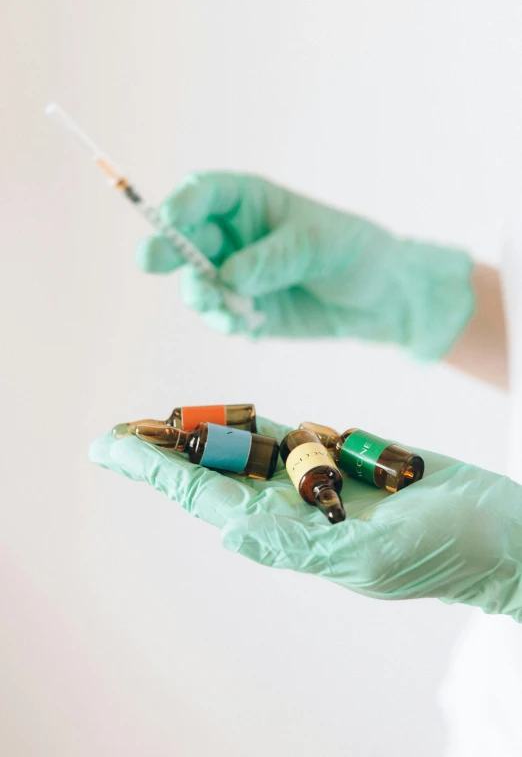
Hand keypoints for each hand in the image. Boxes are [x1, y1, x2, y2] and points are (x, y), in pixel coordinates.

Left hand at [90, 417, 521, 620]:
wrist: (497, 531)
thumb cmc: (446, 551)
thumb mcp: (373, 556)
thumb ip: (300, 546)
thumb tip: (231, 535)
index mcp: (293, 533)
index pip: (209, 498)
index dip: (157, 472)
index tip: (110, 447)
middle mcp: (295, 506)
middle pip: (216, 471)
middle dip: (166, 450)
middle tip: (118, 429)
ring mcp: (317, 479)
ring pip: (248, 447)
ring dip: (203, 431)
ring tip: (160, 415)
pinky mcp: (344, 455)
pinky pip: (292, 433)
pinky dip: (258, 420)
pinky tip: (228, 412)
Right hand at [136, 172, 473, 359]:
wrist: (382, 300)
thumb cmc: (356, 253)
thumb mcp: (322, 245)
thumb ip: (276, 258)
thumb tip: (229, 278)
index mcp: (250, 202)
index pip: (203, 193)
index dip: (182, 202)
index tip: (171, 217)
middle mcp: (233, 237)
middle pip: (183, 239)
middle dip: (164, 249)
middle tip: (148, 261)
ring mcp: (234, 277)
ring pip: (195, 283)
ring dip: (200, 295)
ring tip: (223, 307)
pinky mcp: (243, 312)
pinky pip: (219, 317)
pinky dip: (225, 322)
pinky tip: (247, 324)